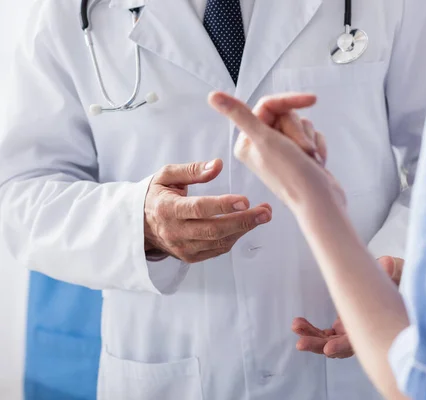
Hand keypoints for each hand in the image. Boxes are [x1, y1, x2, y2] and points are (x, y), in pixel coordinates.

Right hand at [144, 159, 271, 262]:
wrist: (140, 224)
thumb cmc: (156, 195)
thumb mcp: (167, 175)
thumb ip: (192, 170)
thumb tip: (217, 165)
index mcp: (167, 209)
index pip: (198, 209)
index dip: (222, 205)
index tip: (245, 200)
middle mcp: (175, 232)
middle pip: (214, 229)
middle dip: (243, 221)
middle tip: (265, 212)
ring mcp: (183, 248)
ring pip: (219, 242)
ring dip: (244, 229)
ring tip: (262, 216)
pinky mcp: (190, 257)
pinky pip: (217, 249)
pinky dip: (234, 237)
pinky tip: (245, 225)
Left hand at [208, 92, 345, 210]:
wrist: (320, 202)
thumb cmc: (291, 174)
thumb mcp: (263, 140)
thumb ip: (239, 115)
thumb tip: (212, 96)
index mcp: (247, 142)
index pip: (269, 105)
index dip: (290, 101)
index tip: (311, 100)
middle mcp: (262, 146)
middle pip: (287, 114)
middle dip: (299, 129)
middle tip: (302, 150)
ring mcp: (282, 152)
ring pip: (302, 124)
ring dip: (309, 140)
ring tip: (308, 159)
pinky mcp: (300, 156)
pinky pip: (313, 136)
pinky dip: (318, 147)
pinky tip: (316, 163)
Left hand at [292, 256, 403, 358]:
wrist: (393, 282)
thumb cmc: (397, 282)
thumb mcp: (397, 274)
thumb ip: (392, 271)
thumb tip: (388, 262)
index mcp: (378, 327)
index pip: (359, 342)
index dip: (343, 347)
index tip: (328, 349)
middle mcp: (363, 334)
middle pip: (340, 347)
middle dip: (319, 345)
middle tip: (301, 343)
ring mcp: (351, 332)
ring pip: (329, 341)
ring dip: (311, 336)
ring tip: (296, 326)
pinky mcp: (342, 328)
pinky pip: (324, 334)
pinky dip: (311, 329)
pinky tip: (299, 323)